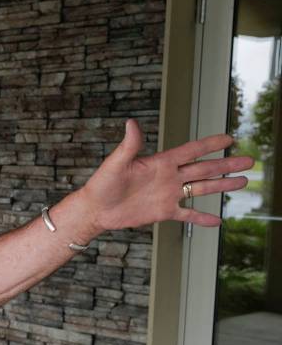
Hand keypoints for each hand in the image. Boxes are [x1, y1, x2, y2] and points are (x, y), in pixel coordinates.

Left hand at [80, 118, 254, 232]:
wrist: (96, 209)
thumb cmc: (102, 184)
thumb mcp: (116, 164)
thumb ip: (129, 145)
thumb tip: (131, 123)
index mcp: (160, 162)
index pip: (191, 150)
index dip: (210, 144)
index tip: (229, 138)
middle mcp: (168, 177)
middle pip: (204, 169)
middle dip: (226, 165)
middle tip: (248, 161)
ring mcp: (168, 194)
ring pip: (201, 189)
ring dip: (222, 186)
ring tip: (242, 182)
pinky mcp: (163, 212)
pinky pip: (187, 215)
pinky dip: (202, 218)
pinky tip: (218, 221)